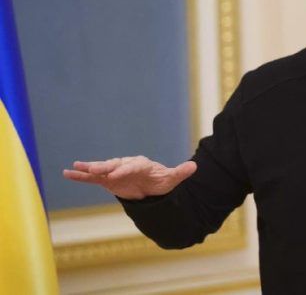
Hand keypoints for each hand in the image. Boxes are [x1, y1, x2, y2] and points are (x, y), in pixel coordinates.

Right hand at [63, 156, 196, 199]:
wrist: (152, 185)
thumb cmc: (161, 181)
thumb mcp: (172, 179)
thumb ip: (180, 173)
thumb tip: (194, 167)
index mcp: (141, 164)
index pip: (131, 166)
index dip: (124, 170)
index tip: (116, 176)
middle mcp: (126, 165)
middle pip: (114, 165)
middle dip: (105, 167)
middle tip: (93, 169)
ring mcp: (115, 171)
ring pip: (102, 169)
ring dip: (89, 168)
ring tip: (75, 168)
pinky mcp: (107, 180)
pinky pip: (92, 177)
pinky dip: (80, 175)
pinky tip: (67, 173)